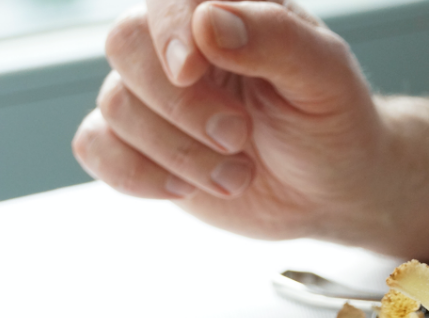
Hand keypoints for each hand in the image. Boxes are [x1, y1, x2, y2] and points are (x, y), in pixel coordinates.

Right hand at [72, 1, 396, 242]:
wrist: (330, 189)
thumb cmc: (332, 121)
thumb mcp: (325, 76)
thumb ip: (275, 39)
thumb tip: (209, 21)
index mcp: (227, 8)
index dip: (170, 30)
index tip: (191, 71)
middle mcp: (180, 43)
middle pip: (125, 44)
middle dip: (178, 104)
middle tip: (237, 136)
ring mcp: (153, 94)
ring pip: (115, 105)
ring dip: (177, 152)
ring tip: (238, 174)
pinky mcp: (139, 144)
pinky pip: (95, 147)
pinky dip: (136, 174)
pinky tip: (186, 188)